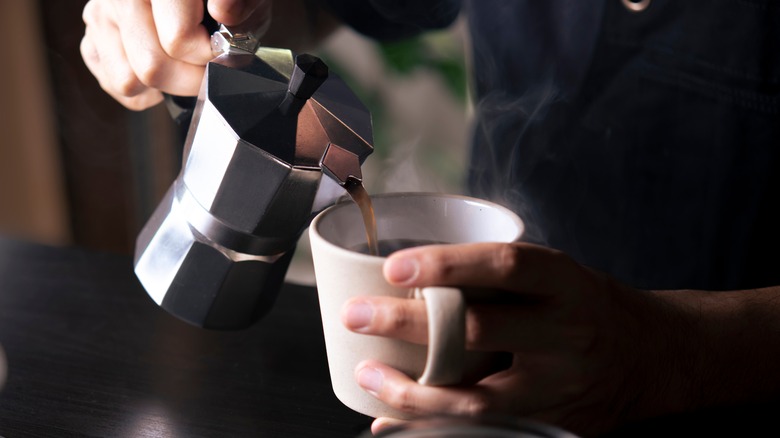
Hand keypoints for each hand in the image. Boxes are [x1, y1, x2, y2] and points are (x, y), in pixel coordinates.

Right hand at [80, 0, 271, 109]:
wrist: (194, 3)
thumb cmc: (222, 0)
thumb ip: (239, 3)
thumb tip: (224, 10)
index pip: (177, 40)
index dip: (209, 57)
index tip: (222, 53)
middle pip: (152, 67)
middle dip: (189, 79)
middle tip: (207, 67)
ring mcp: (100, 16)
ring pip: (129, 81)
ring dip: (166, 86)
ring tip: (184, 66)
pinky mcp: (91, 39)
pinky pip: (116, 85)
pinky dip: (144, 90)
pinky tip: (164, 68)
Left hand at [341, 242, 686, 436]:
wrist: (651, 359)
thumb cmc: (584, 306)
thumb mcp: (556, 276)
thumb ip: (499, 277)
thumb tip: (410, 275)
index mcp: (565, 284)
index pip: (506, 266)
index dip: (449, 265)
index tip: (395, 267)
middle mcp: (565, 334)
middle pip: (480, 331)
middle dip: (408, 326)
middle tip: (356, 315)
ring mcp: (558, 386)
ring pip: (477, 397)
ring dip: (411, 390)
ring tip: (366, 373)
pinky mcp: (549, 422)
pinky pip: (483, 428)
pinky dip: (432, 425)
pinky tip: (392, 418)